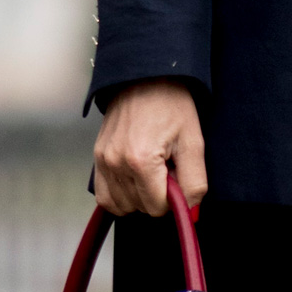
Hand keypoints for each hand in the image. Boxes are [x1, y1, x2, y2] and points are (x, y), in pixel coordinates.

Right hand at [92, 79, 208, 217]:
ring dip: (139, 197)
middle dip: (156, 195)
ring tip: (151, 170)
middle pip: (139, 208)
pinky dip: (120, 196)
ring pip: (121, 205)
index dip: (173, 198)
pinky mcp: (97, 157)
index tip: (177, 174)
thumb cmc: (173, 106)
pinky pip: (104, 196)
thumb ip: (194, 183)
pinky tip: (134, 180)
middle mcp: (116, 163)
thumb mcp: (193, 142)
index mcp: (141, 161)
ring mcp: (103, 161)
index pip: (157, 208)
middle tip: (166, 167)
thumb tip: (190, 213)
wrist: (145, 77)